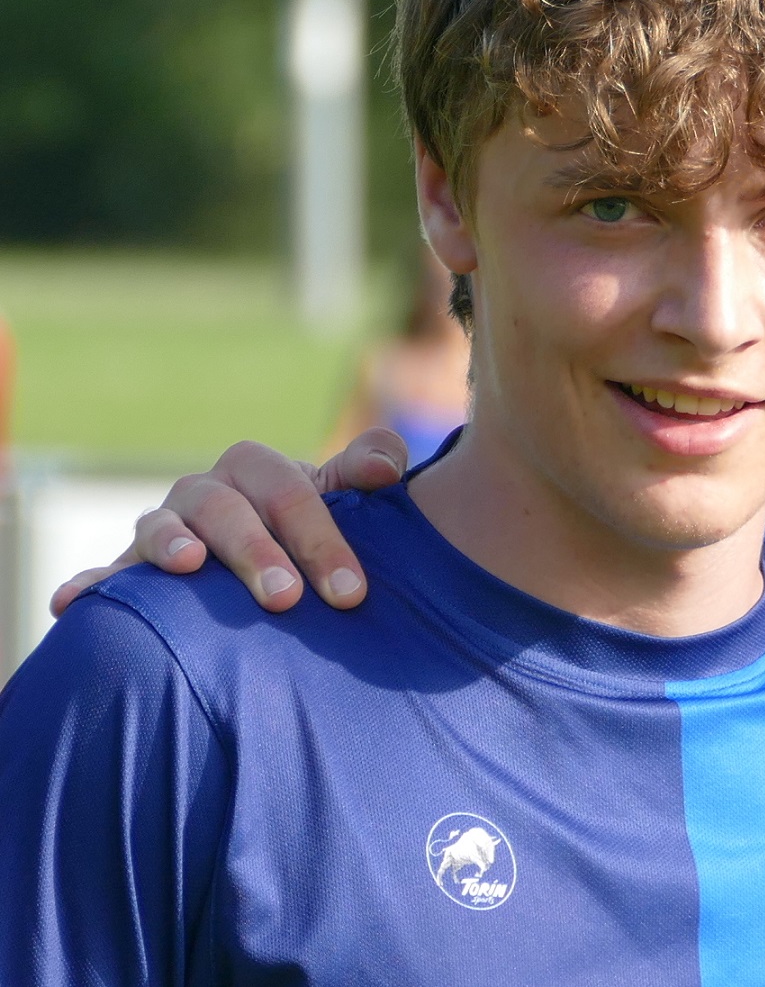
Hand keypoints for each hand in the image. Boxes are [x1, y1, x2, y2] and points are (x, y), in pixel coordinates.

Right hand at [47, 429, 407, 616]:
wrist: (262, 556)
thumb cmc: (308, 528)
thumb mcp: (341, 499)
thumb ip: (366, 470)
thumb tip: (387, 467)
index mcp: (257, 471)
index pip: (288, 492)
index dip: (321, 537)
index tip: (351, 592)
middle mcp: (205, 493)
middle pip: (225, 509)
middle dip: (256, 551)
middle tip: (286, 598)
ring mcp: (164, 528)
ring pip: (161, 527)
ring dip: (171, 546)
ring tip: (188, 568)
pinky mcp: (129, 570)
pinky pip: (105, 574)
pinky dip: (88, 584)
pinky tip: (71, 603)